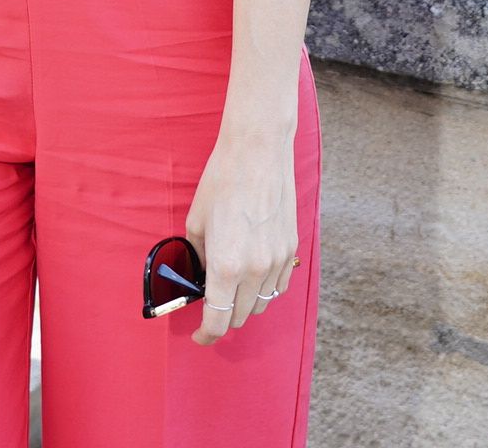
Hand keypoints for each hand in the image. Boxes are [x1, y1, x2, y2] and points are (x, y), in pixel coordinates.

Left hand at [181, 119, 297, 345]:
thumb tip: (196, 276)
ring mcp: (277, 260)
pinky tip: (255, 277)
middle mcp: (254, 270)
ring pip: (263, 304)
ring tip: (233, 290)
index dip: (206, 335)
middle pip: (240, 317)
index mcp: (225, 266)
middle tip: (211, 305)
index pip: (217, 320)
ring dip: (246, 305)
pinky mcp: (291, 248)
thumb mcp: (196, 221)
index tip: (200, 335)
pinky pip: (280, 285)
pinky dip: (266, 289)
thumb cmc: (222, 181)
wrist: (258, 152)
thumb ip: (196, 257)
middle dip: (223, 318)